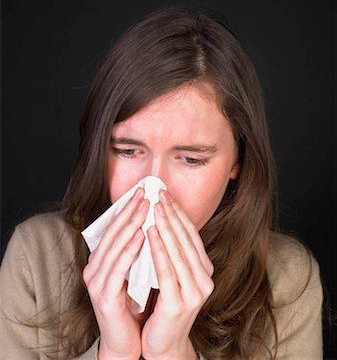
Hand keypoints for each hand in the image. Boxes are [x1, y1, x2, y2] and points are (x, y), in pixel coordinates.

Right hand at [82, 187, 148, 359]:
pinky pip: (118, 268)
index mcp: (101, 262)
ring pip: (114, 246)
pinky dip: (129, 250)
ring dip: (131, 224)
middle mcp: (94, 268)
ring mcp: (97, 282)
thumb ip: (136, 252)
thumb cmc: (133, 305)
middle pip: (112, 233)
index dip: (127, 209)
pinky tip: (141, 236)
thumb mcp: (134, 273)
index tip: (143, 192)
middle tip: (144, 192)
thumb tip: (151, 224)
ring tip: (145, 207)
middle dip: (129, 210)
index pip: (113, 229)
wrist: (126, 341)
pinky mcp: (104, 296)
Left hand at [142, 191, 213, 359]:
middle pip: (186, 239)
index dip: (179, 213)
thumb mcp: (173, 276)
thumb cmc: (164, 306)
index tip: (166, 195)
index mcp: (203, 271)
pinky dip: (158, 249)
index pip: (191, 235)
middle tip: (159, 194)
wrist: (163, 344)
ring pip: (178, 251)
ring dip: (165, 226)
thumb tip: (161, 221)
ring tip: (154, 208)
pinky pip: (167, 270)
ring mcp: (194, 292)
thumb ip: (172, 254)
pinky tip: (150, 233)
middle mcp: (204, 279)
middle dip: (171, 214)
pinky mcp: (179, 303)